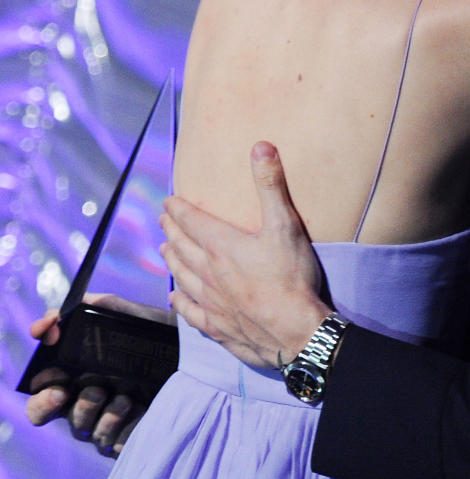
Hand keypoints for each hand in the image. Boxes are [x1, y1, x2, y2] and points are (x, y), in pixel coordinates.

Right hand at [24, 296, 155, 455]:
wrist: (201, 357)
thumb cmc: (163, 337)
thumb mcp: (136, 316)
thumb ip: (104, 305)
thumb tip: (65, 311)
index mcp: (79, 376)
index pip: (41, 388)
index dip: (36, 381)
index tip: (50, 377)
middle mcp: (86, 401)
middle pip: (45, 413)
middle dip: (49, 403)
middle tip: (76, 389)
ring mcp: (105, 422)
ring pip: (81, 427)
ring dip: (95, 411)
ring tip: (123, 396)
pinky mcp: (127, 438)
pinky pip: (111, 443)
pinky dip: (119, 426)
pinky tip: (135, 408)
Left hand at [162, 141, 329, 369]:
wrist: (295, 331)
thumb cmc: (291, 278)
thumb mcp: (285, 224)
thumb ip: (270, 185)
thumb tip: (261, 146)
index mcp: (223, 246)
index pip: (193, 222)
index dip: (180, 209)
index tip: (169, 201)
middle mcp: (209, 272)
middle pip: (183, 248)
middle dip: (172, 231)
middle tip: (164, 221)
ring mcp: (211, 302)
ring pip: (182, 276)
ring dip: (171, 261)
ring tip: (164, 251)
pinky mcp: (218, 326)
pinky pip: (190, 311)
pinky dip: (180, 301)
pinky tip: (175, 297)